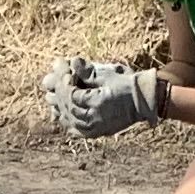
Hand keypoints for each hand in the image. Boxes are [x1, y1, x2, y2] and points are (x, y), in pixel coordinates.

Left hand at [44, 58, 165, 139]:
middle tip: (50, 87)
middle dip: (59, 96)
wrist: (144, 102)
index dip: (63, 85)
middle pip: (69, 108)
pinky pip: (78, 131)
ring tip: (53, 100)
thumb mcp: (108, 75)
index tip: (62, 75)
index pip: (72, 95)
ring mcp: (96, 128)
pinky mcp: (98, 133)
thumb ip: (88, 71)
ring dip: (61, 110)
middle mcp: (95, 118)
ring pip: (71, 121)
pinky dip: (68, 124)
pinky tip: (62, 117)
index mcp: (98, 102)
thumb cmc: (127, 85)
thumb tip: (72, 60)